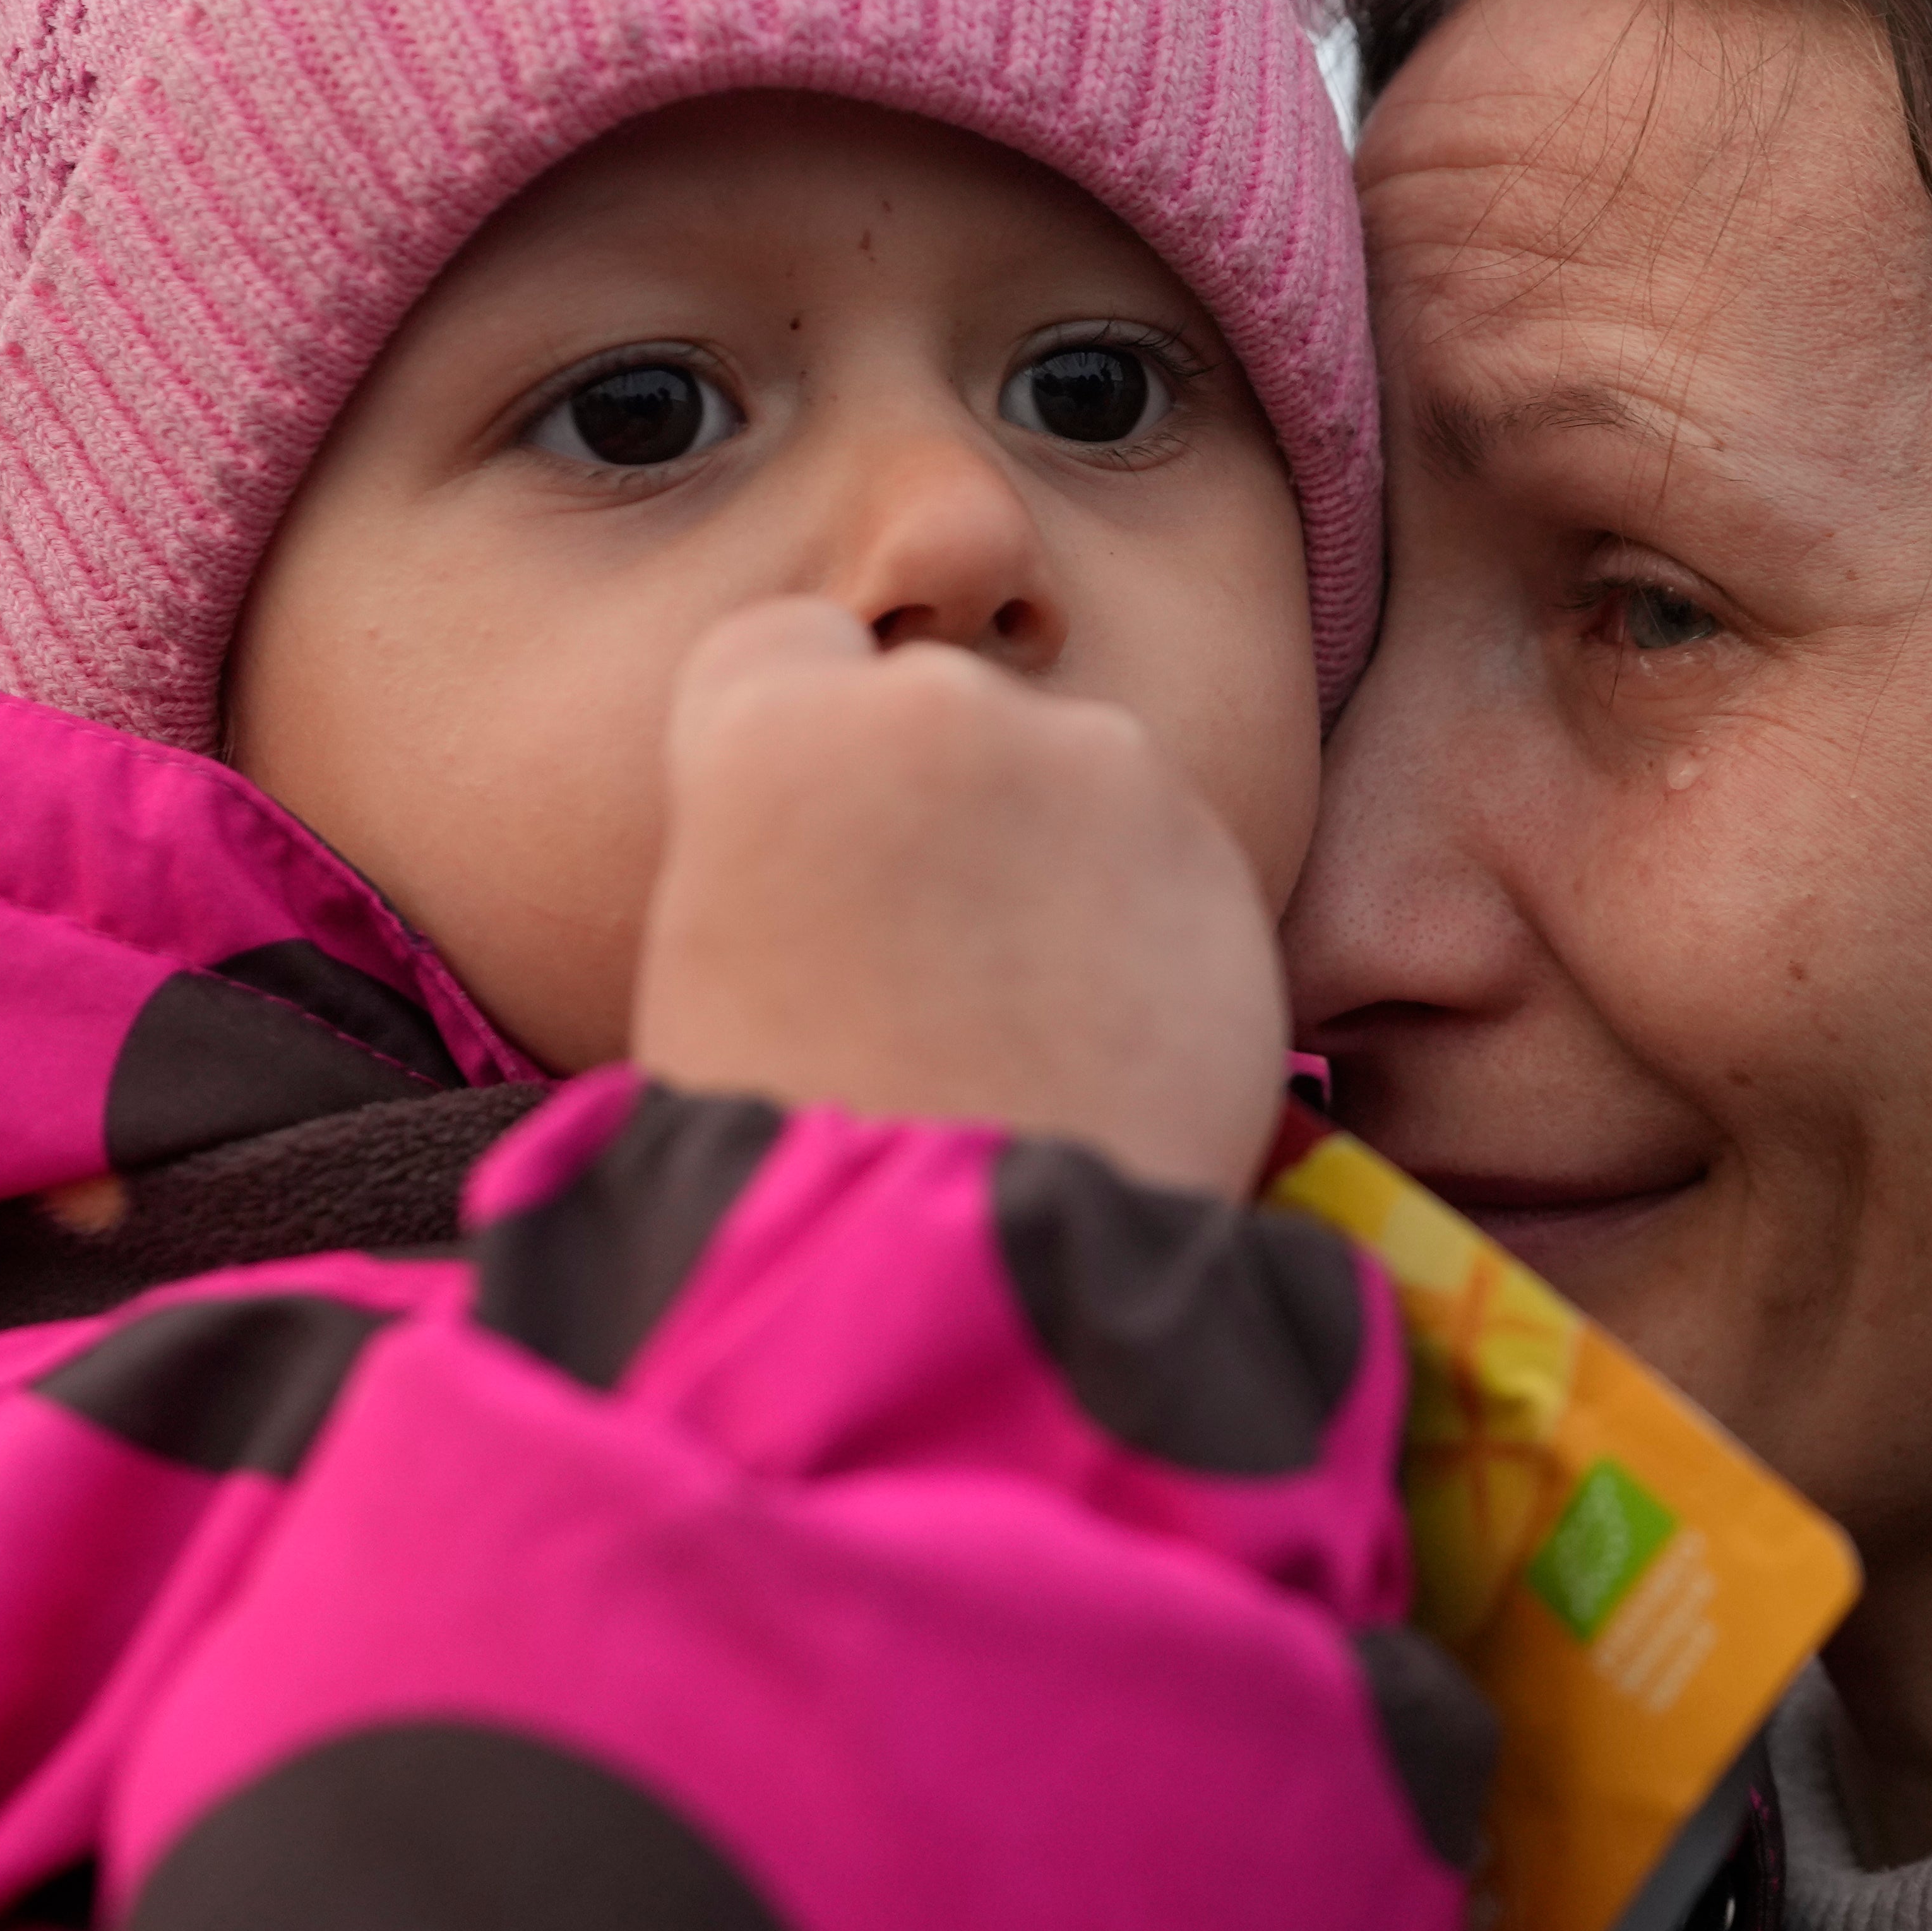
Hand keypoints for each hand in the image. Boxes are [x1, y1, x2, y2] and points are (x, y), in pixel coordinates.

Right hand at [630, 599, 1289, 1197]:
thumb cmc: (787, 1153)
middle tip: (931, 970)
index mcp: (779, 725)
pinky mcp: (1220, 861)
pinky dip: (1149, 934)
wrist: (954, 1281)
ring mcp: (1103, 772)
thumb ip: (782, 847)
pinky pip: (1170, 868)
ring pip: (1076, 784)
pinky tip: (1105, 1048)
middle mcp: (949, 705)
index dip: (806, 742)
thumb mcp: (711, 966)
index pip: (796, 649)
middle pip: (947, 716)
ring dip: (1058, 868)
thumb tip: (837, 843)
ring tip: (1024, 1029)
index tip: (821, 844)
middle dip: (947, 808)